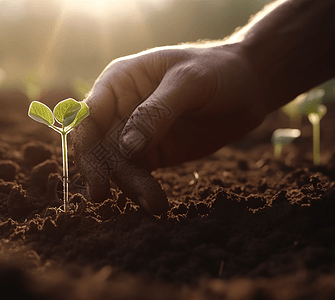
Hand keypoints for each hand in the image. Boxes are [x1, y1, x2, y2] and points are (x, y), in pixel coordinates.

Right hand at [72, 43, 266, 214]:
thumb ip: (157, 112)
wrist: (250, 86)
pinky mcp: (153, 154)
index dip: (84, 144)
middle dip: (103, 170)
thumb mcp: (190, 82)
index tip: (94, 172)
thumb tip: (127, 147)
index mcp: (120, 81)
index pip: (88, 115)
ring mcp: (135, 133)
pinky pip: (138, 175)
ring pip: (119, 165)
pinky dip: (143, 191)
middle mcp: (120, 108)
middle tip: (103, 196)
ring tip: (155, 205)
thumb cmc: (218, 70)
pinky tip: (156, 204)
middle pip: (98, 145)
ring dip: (130, 186)